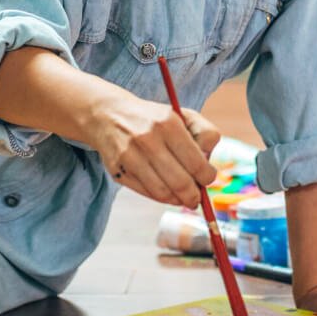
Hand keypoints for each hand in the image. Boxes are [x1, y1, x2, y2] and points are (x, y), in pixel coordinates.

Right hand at [89, 93, 220, 208]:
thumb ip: (205, 134)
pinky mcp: (117, 170)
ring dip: (178, 200)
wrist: (108, 115)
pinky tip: (167, 193)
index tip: (208, 179)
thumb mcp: (182, 115)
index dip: (207, 177)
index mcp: (168, 123)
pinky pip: (146, 192)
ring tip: (183, 198)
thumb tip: (208, 164)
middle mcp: (147, 139)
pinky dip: (161, 197)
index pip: (196, 162)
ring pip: (163, 192)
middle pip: (181, 182)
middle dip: (194, 195)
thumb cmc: (153, 119)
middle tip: (197, 198)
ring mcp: (129, 156)